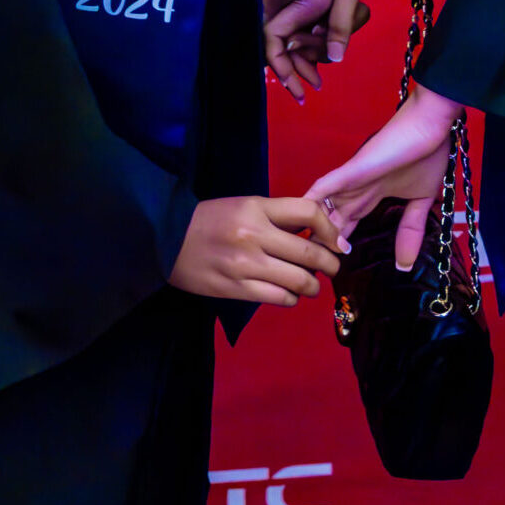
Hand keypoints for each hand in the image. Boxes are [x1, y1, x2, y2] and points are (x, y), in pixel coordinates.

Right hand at [168, 195, 347, 305]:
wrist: (167, 238)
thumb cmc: (209, 219)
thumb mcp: (244, 205)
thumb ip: (276, 217)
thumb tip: (313, 231)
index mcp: (257, 207)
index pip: (308, 212)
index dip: (330, 228)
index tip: (337, 241)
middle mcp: (255, 234)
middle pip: (309, 252)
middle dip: (330, 264)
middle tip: (333, 267)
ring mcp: (246, 264)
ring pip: (298, 281)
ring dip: (313, 286)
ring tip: (311, 285)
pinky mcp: (237, 289)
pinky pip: (279, 298)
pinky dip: (291, 298)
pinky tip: (289, 294)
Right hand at [265, 0, 397, 97]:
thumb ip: (339, 24)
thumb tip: (333, 58)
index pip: (276, 38)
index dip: (284, 66)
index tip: (302, 88)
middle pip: (296, 40)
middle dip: (309, 59)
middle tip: (317, 81)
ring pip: (315, 32)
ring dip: (330, 41)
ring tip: (351, 29)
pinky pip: (326, 20)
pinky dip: (337, 28)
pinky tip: (356, 19)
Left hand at [307, 81, 462, 269]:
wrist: (432, 126)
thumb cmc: (428, 155)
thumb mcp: (420, 201)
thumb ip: (410, 231)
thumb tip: (405, 266)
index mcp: (372, 195)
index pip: (347, 224)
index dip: (337, 244)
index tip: (327, 266)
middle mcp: (357, 188)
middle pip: (330, 219)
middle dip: (317, 242)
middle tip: (303, 267)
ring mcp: (353, 179)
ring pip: (324, 206)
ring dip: (312, 229)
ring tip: (296, 252)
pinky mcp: (353, 168)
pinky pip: (327, 184)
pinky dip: (313, 200)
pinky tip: (299, 214)